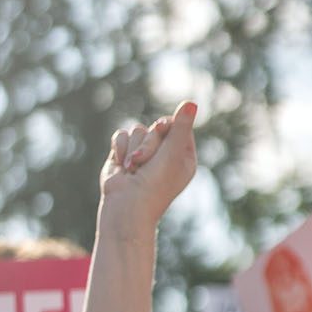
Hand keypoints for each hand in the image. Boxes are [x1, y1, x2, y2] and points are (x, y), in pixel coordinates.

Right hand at [98, 101, 197, 229]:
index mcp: (182, 155)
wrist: (125, 209)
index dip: (166, 127)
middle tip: (144, 163)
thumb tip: (192, 102)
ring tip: (133, 170)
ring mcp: (143, 153)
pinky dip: (119, 150)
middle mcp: (165, 153)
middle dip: (147, 144)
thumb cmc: (153, 187)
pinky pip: (121, 135)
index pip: (177, 125)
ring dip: (132, 151)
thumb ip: (179, 128)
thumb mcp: (171, 156)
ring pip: (137, 130)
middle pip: (155, 126)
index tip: (162, 132)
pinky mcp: (124, 153)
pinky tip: (122, 168)